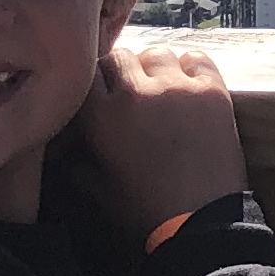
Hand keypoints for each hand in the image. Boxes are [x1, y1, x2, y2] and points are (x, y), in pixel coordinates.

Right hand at [79, 41, 248, 233]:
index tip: (101, 93)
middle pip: (121, 56)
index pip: (88, 70)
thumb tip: (61, 152)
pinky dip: (189, 67)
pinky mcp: (213, 90)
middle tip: (130, 93)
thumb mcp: (98, 189)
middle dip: (121, 72)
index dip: (94, 81)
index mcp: (103, 115)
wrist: (202, 222)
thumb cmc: (145, 209)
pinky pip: (195, 58)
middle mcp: (138, 92)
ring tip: (160, 90)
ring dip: (154, 68)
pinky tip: (188, 86)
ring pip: (157, 53)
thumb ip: (75, 164)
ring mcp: (178, 87)